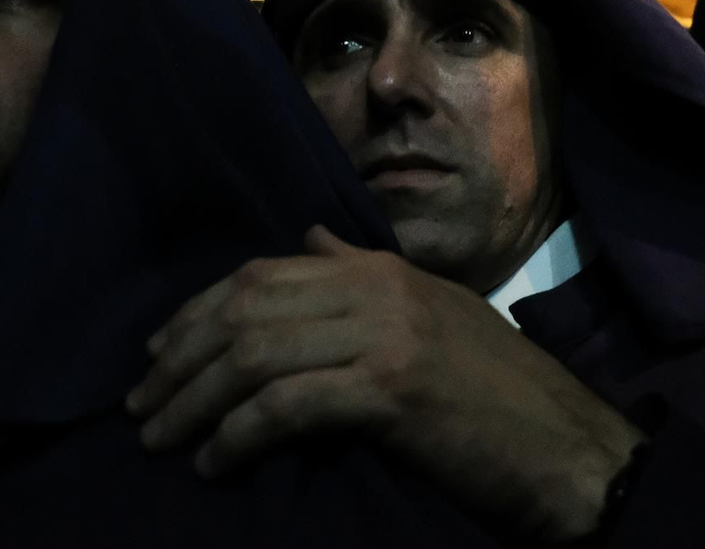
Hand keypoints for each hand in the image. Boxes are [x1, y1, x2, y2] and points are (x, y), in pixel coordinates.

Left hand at [128, 226, 642, 542]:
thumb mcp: (432, 313)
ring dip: (195, 401)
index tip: (155, 352)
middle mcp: (378, 289)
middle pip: (248, 310)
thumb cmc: (495, 393)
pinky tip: (216, 462)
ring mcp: (386, 336)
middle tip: (141, 404)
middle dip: (181, 358)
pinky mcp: (391, 391)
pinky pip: (288, 406)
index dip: (198, 311)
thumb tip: (307, 243)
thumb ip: (365, 274)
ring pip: (257, 356)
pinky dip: (240, 435)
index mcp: (383, 269)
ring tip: (160, 439)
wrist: (563, 446)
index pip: (264, 274)